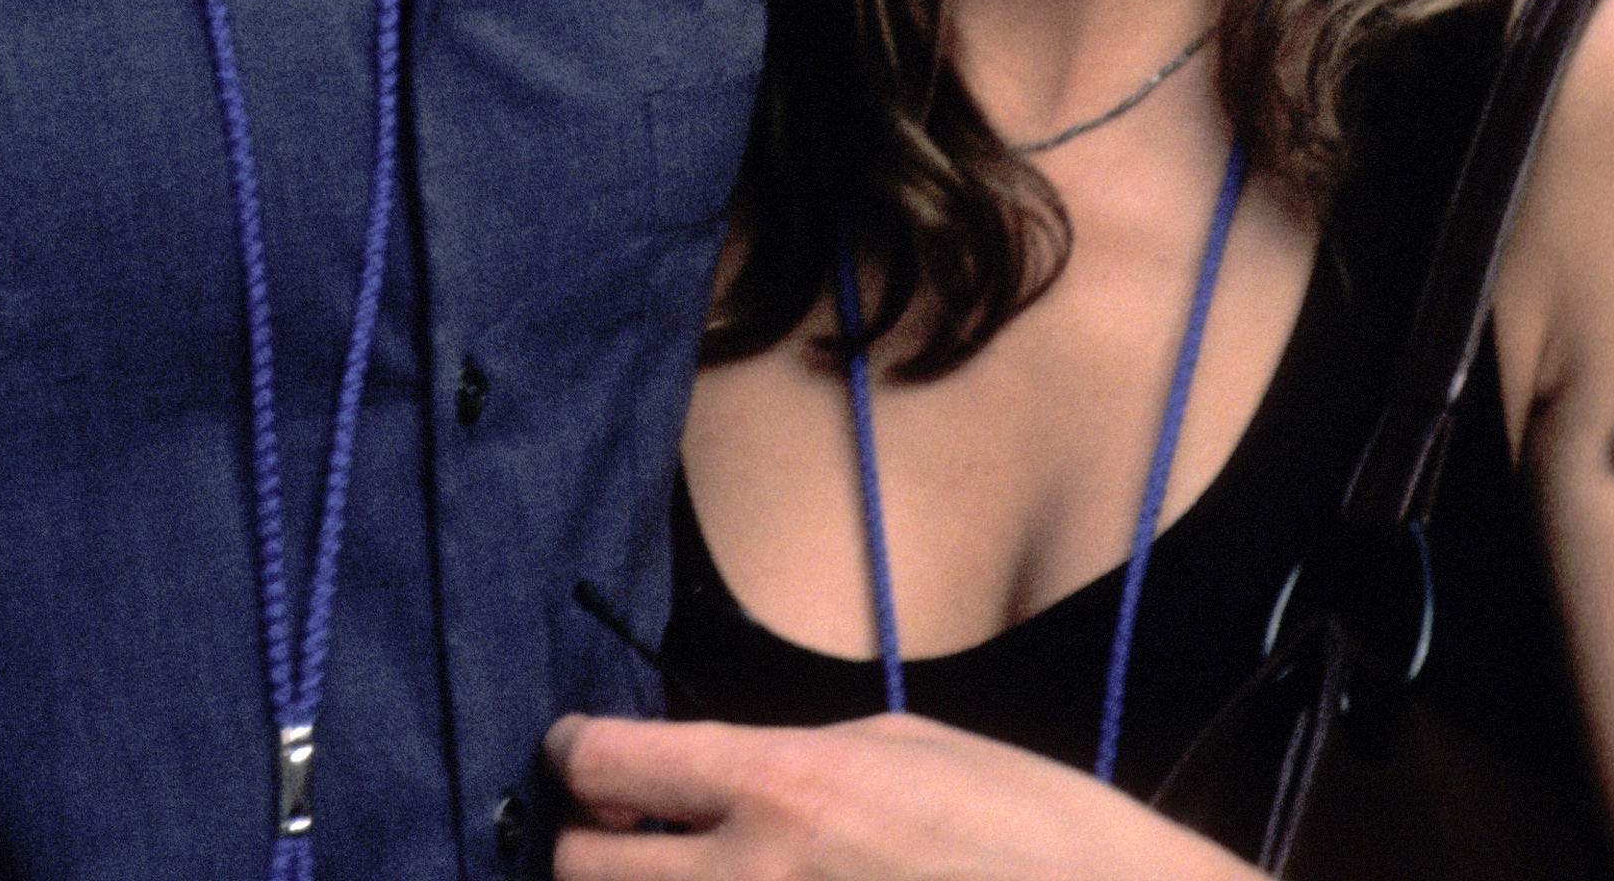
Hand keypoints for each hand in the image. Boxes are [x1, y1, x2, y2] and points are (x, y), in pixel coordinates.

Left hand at [546, 711, 1251, 879]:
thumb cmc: (1033, 833)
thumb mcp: (910, 747)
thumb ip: (796, 761)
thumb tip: (720, 776)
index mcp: (783, 783)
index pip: (611, 763)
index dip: (580, 756)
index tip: (582, 760)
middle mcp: (752, 878)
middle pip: (584, 871)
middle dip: (594, 850)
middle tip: (625, 840)